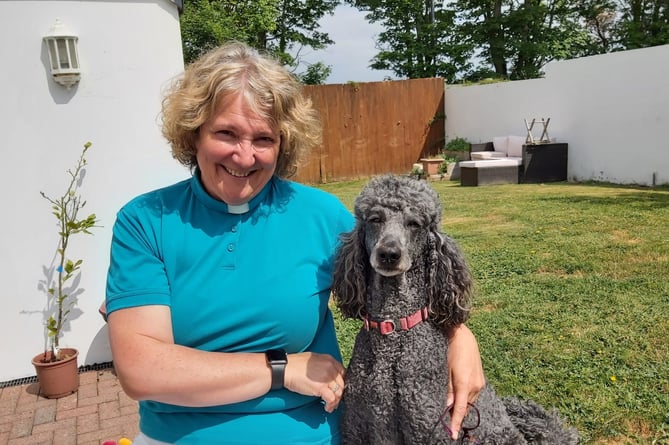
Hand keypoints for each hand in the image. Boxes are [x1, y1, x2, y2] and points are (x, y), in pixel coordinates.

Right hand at [283, 352, 345, 412]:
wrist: (286, 369)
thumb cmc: (296, 365)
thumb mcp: (314, 360)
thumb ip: (324, 365)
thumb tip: (329, 376)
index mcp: (329, 359)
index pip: (343, 373)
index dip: (341, 383)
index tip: (338, 389)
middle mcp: (330, 367)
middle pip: (342, 384)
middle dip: (339, 394)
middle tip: (335, 400)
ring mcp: (326, 377)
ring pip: (339, 392)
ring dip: (336, 401)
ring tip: (331, 406)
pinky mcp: (321, 387)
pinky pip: (332, 398)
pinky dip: (330, 405)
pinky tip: (327, 407)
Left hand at [446, 324, 484, 439]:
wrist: (462, 336)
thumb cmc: (450, 350)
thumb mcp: (444, 370)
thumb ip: (447, 389)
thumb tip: (447, 405)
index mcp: (464, 384)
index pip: (459, 409)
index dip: (456, 423)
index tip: (453, 435)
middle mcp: (475, 385)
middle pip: (466, 408)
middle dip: (457, 415)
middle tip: (446, 421)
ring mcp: (480, 382)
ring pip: (470, 402)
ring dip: (462, 406)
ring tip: (451, 409)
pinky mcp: (481, 379)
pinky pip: (473, 394)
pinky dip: (466, 398)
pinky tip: (459, 396)